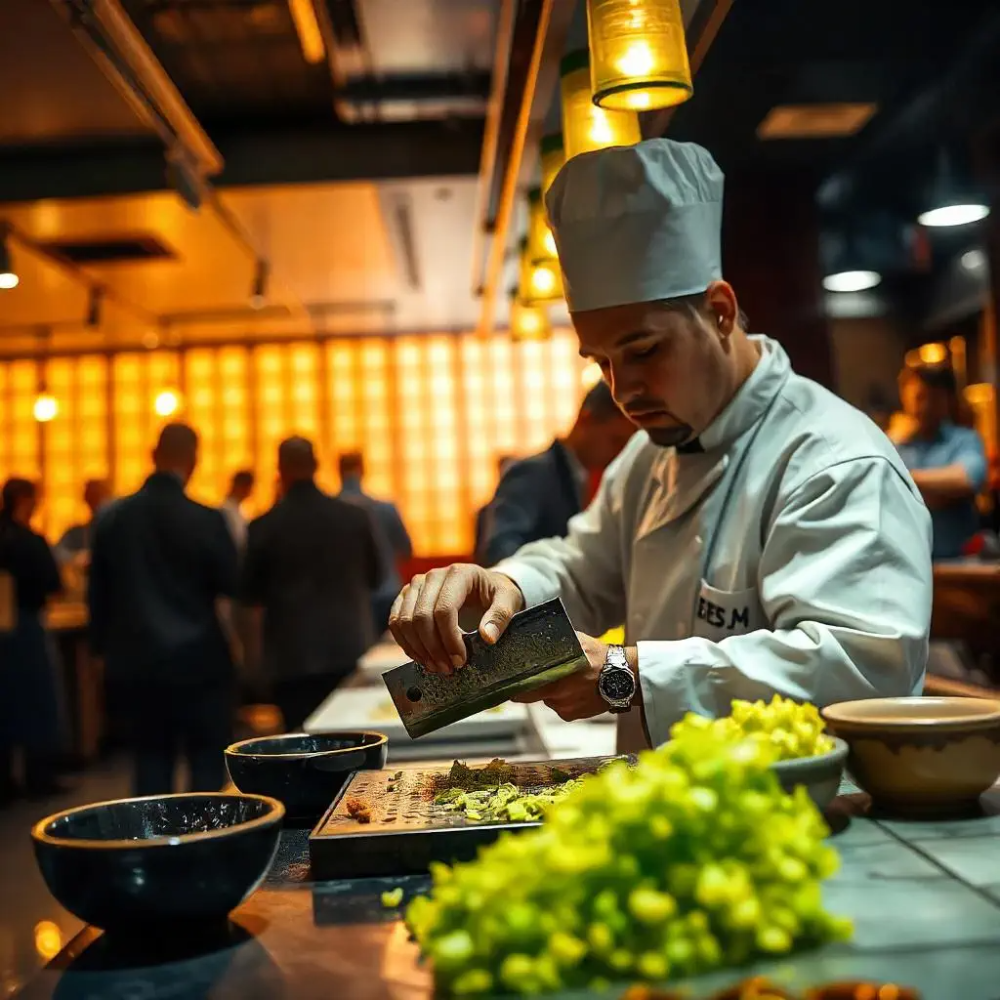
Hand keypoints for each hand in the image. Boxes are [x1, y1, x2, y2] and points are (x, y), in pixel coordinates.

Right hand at [389, 564, 523, 673]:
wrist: (484, 585)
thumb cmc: (496, 593)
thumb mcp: (509, 600)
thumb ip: (500, 616)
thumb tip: (487, 637)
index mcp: (458, 573)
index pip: (444, 609)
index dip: (449, 639)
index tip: (460, 660)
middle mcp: (433, 576)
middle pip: (421, 617)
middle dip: (433, 648)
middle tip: (448, 669)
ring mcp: (416, 585)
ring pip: (404, 621)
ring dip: (417, 649)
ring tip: (436, 666)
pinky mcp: (406, 596)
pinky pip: (395, 621)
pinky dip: (405, 643)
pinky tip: (421, 657)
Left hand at [512, 632, 611, 720]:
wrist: (624, 678)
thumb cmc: (601, 658)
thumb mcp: (576, 642)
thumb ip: (555, 641)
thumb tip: (534, 632)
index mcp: (556, 677)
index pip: (523, 687)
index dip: (512, 684)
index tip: (504, 680)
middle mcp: (558, 695)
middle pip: (530, 695)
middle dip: (526, 688)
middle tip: (525, 679)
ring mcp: (565, 707)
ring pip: (546, 699)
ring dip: (548, 691)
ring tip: (562, 679)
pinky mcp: (572, 715)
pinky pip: (558, 706)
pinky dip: (561, 699)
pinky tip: (573, 689)